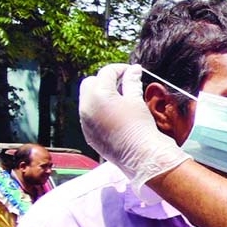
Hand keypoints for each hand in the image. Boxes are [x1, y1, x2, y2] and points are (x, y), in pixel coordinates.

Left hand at [78, 64, 189, 192]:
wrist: (142, 156)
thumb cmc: (141, 128)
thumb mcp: (136, 101)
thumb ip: (132, 82)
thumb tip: (134, 70)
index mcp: (99, 95)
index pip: (106, 73)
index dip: (120, 69)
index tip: (131, 72)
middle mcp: (87, 107)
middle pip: (91, 83)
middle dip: (105, 81)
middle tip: (123, 84)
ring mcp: (85, 122)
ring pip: (88, 100)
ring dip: (101, 96)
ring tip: (120, 101)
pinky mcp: (88, 134)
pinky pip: (89, 116)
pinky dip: (99, 111)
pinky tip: (115, 116)